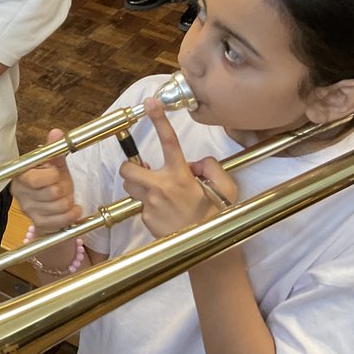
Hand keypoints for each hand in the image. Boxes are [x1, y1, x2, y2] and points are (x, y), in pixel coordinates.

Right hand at [12, 129, 84, 233]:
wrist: (52, 205)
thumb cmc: (52, 181)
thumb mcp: (54, 164)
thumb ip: (54, 149)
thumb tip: (56, 132)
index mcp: (20, 176)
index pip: (36, 180)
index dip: (53, 176)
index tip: (55, 173)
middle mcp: (20, 195)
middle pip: (52, 193)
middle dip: (65, 188)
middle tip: (63, 186)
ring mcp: (28, 211)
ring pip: (60, 206)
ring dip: (69, 201)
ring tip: (66, 197)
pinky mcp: (38, 224)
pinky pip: (62, 220)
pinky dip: (73, 214)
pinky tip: (73, 209)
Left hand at [118, 99, 236, 239]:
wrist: (209, 251)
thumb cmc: (218, 216)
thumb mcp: (225, 187)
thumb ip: (210, 167)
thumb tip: (194, 162)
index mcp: (181, 176)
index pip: (169, 142)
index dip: (159, 120)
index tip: (150, 103)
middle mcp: (162, 188)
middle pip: (128, 168)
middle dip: (130, 167)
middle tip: (143, 170)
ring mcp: (151, 205)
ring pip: (131, 188)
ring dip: (139, 187)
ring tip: (160, 196)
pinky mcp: (146, 220)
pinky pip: (141, 208)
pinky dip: (150, 208)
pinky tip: (167, 215)